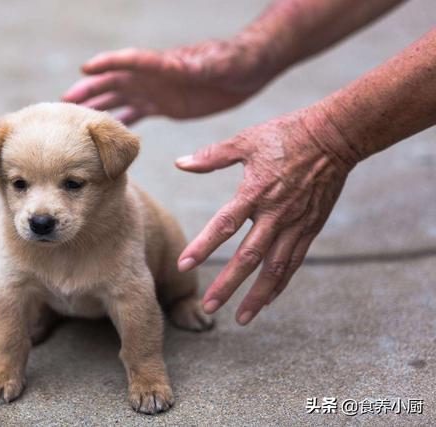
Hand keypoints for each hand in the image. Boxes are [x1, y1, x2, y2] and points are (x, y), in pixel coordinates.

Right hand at [62, 36, 276, 124]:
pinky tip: (105, 137)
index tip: (84, 70)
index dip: (107, 64)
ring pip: (119, 100)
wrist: (247, 70)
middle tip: (64, 103)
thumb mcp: (219, 64)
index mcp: (163, 64)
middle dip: (90, 91)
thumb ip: (199, 66)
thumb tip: (183, 67)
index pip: (130, 61)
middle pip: (114, 83)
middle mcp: (153, 77)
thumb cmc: (234, 62)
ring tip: (75, 120)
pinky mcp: (164, 105)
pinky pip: (136, 114)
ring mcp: (156, 91)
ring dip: (97, 108)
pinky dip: (119, 123)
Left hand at [175, 108, 353, 324]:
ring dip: (256, 296)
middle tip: (208, 306)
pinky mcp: (310, 229)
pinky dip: (280, 284)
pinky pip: (293, 263)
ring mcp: (296, 225)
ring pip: (275, 269)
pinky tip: (267, 300)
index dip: (203, 246)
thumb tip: (180, 163)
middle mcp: (276, 214)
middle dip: (228, 285)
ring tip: (240, 318)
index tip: (184, 265)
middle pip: (249, 257)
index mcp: (255, 192)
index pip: (224, 225)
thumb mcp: (246, 140)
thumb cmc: (286, 135)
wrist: (335, 136)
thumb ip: (212, 156)